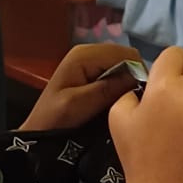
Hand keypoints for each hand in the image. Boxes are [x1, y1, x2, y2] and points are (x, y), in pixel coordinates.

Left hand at [19, 41, 140, 132]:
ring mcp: (90, 60)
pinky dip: (121, 83)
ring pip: (123, 63)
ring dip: (128, 80)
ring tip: (129, 101)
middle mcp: (89, 51)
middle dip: (134, 75)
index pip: (125, 54)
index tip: (144, 95)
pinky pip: (115, 71)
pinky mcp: (91, 70)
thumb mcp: (79, 104)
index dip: (138, 72)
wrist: (39, 131)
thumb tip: (137, 78)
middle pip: (126, 56)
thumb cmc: (55, 118)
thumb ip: (107, 89)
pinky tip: (119, 99)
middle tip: (137, 100)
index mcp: (85, 54)